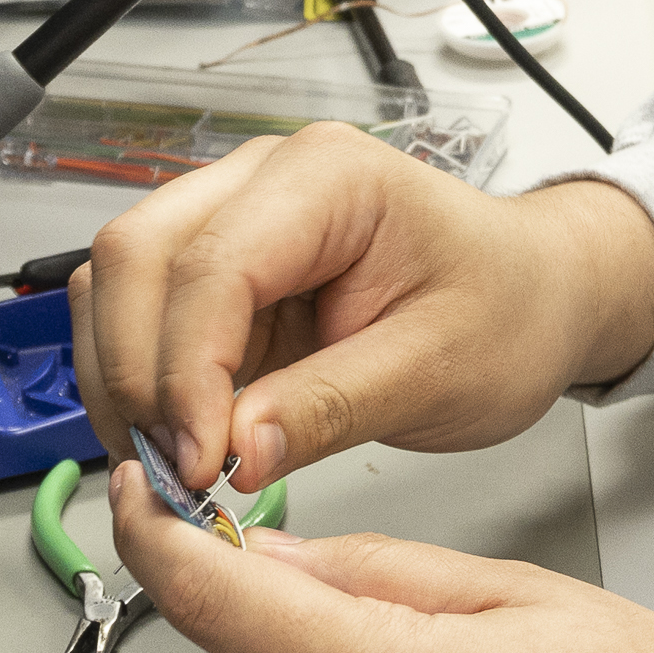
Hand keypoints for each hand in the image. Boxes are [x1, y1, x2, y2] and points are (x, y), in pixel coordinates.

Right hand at [73, 127, 653, 496]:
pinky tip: (177, 439)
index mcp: (330, 179)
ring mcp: (234, 220)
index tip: (199, 461)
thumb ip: (330, 407)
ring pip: (118, 281)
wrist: (535, 297)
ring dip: (122, 378)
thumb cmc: (508, 309)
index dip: (186, 370)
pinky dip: (140, 381)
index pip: (213, 264)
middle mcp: (265, 181)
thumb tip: (235, 449)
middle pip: (135, 255)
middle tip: (171, 472)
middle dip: (134, 373)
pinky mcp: (222, 274)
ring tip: (172, 465)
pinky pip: (142, 316)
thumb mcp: (439, 373)